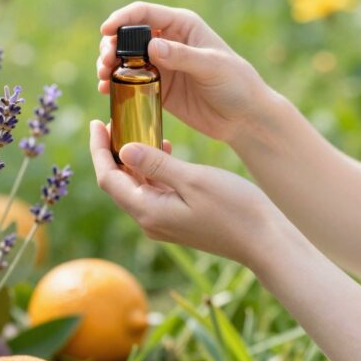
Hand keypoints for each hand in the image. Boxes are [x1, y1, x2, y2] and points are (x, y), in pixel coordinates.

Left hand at [89, 119, 273, 265]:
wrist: (263, 240)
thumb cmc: (233, 208)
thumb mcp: (193, 180)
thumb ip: (156, 163)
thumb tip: (123, 149)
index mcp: (148, 211)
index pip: (108, 178)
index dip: (98, 149)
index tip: (96, 122)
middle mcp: (149, 220)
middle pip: (117, 182)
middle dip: (112, 151)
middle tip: (115, 119)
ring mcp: (163, 221)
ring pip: (136, 185)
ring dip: (132, 158)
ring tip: (137, 127)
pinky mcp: (177, 218)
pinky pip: (154, 190)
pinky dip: (152, 168)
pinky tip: (164, 147)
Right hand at [97, 1, 268, 144]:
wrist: (245, 117)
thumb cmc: (236, 84)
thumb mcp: (212, 66)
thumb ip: (182, 56)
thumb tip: (151, 46)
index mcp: (182, 25)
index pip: (144, 13)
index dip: (122, 18)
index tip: (105, 31)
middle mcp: (167, 40)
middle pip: (128, 35)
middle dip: (111, 45)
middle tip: (105, 62)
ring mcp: (161, 65)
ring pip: (125, 58)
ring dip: (109, 64)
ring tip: (103, 76)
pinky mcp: (158, 88)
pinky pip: (130, 82)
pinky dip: (115, 84)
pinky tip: (106, 91)